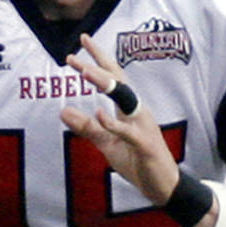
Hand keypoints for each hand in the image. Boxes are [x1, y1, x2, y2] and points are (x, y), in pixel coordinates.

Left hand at [61, 34, 179, 204]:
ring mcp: (143, 126)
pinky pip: (128, 131)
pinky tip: (99, 114)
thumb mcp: (107, 143)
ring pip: (124, 98)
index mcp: (128, 108)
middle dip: (98, 64)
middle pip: (118, 81)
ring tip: (85, 73)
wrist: (163, 186)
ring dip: (105, 84)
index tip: (82, 40)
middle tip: (75, 53)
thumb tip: (63, 111)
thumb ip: (86, 127)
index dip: (98, 59)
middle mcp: (137, 111)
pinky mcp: (145, 144)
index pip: (113, 78)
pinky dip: (113, 123)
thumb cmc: (137, 160)